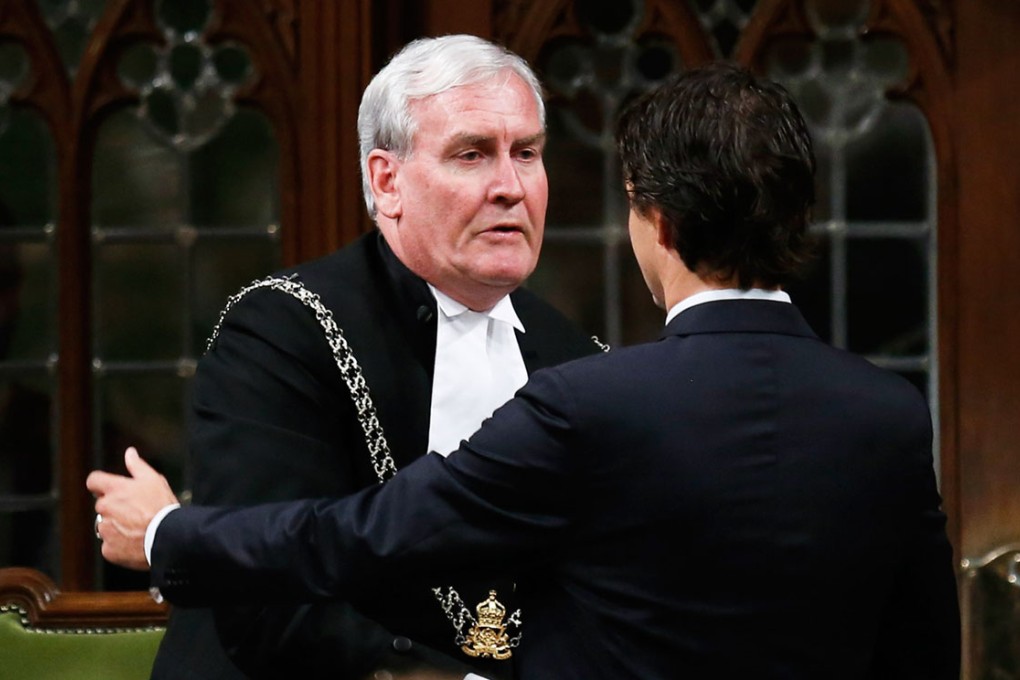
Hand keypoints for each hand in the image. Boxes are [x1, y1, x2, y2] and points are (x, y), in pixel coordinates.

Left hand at [86, 447, 178, 570]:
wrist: (167, 537)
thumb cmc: (162, 506)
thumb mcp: (154, 480)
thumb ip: (137, 465)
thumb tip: (129, 452)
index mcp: (114, 489)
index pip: (94, 480)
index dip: (100, 483)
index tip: (107, 488)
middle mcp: (105, 508)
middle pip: (103, 504)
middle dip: (115, 507)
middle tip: (135, 512)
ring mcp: (105, 529)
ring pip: (106, 525)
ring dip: (117, 526)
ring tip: (137, 529)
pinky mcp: (108, 549)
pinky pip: (110, 545)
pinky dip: (119, 544)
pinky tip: (135, 542)